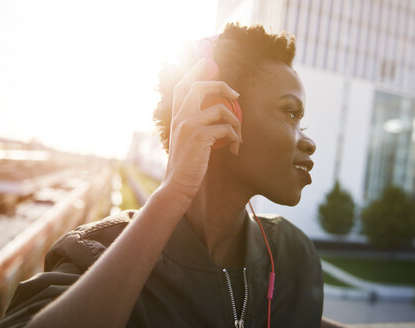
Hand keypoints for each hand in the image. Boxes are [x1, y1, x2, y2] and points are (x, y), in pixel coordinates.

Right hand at [163, 59, 241, 198]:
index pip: (183, 86)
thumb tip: (217, 114)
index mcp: (177, 117)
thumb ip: (197, 125)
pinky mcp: (200, 137)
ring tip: (238, 137)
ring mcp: (189, 125)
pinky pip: (226, 128)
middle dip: (221, 86)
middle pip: (200, 87)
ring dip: (236, 122)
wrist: (177, 186)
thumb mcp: (188, 141)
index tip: (207, 62)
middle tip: (236, 95)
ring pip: (220, 109)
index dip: (194, 71)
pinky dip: (235, 138)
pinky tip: (234, 149)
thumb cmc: (187, 166)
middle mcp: (181, 117)